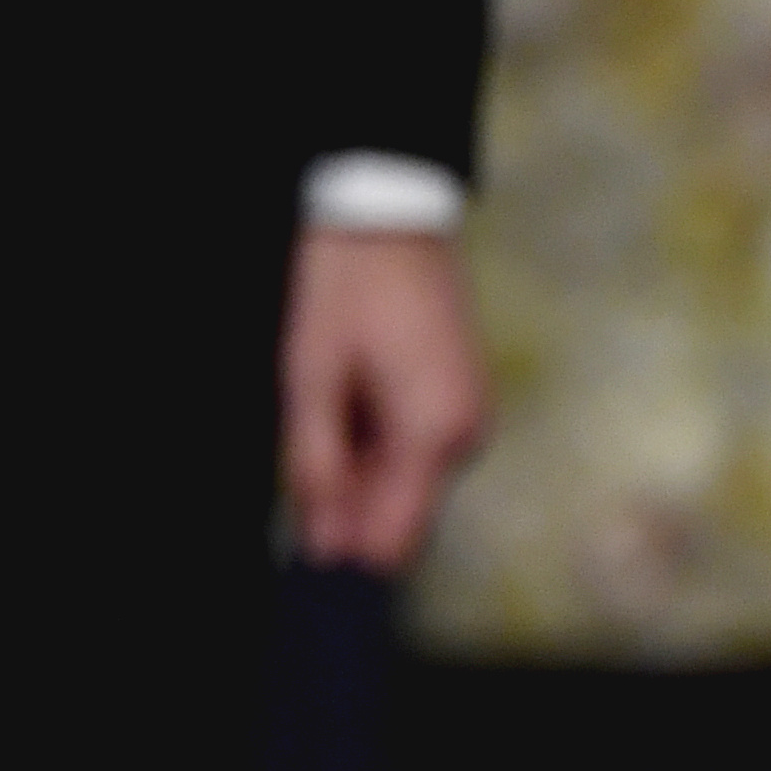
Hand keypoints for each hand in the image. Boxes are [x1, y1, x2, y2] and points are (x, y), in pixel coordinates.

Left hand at [281, 224, 489, 571]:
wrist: (391, 221)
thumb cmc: (346, 294)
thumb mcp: (312, 381)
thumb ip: (317, 467)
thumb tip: (322, 547)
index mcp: (433, 436)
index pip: (396, 537)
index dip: (344, 549)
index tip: (300, 541)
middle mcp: (466, 437)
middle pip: (403, 514)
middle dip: (348, 506)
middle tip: (303, 452)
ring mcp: (470, 419)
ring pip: (408, 484)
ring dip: (360, 472)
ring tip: (324, 411)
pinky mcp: (462, 401)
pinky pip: (418, 452)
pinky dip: (378, 447)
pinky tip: (347, 405)